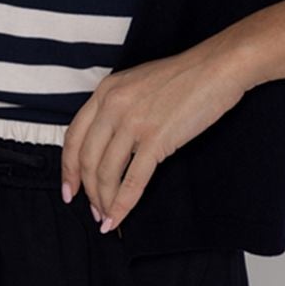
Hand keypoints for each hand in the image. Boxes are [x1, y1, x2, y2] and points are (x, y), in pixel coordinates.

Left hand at [60, 39, 253, 232]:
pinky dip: (123, 204)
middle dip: (87, 191)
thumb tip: (109, 144)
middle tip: (93, 210)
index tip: (69, 189)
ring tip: (107, 217)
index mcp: (106, 91)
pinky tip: (119, 218)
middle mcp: (113, 105)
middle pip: (87, 159)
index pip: (73, 136)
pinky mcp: (156, 138)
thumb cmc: (183, 76)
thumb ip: (118, 107)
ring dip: (104, 201)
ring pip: (106, 173)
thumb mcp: (137, 84)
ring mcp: (133, 122)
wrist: (217, 67)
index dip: (67, 168)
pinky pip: (133, 180)